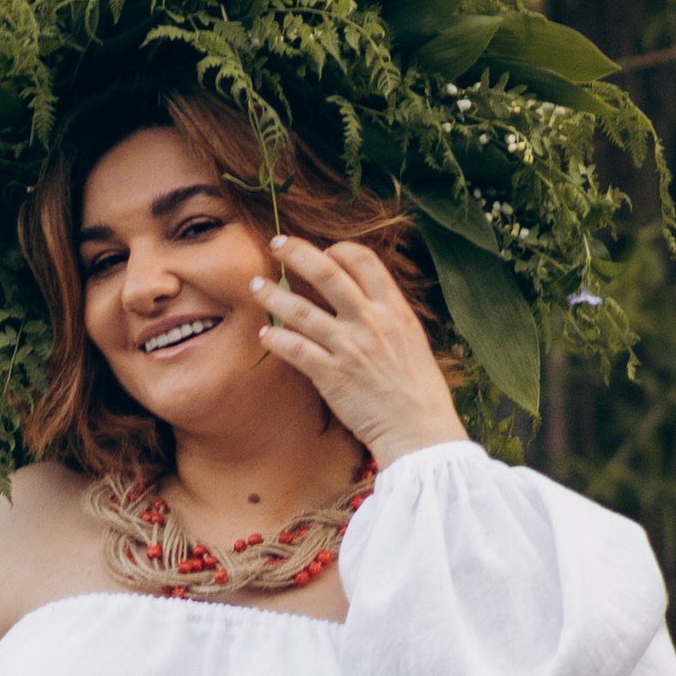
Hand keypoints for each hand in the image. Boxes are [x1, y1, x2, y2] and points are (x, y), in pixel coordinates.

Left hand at [253, 235, 468, 466]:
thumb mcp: (413, 341)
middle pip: (327, 272)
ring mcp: (349, 348)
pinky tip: (264, 334)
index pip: (364, 260)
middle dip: (296, 252)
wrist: (420, 431)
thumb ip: (388, 316)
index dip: (339, 250)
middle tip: (276, 243)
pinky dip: (274, 338)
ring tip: (255, 285)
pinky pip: (293, 349)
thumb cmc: (419, 390)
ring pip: (300, 309)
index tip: (323, 252)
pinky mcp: (331, 376)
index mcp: (395, 310)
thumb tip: (363, 298)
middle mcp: (371, 322)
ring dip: (272, 294)